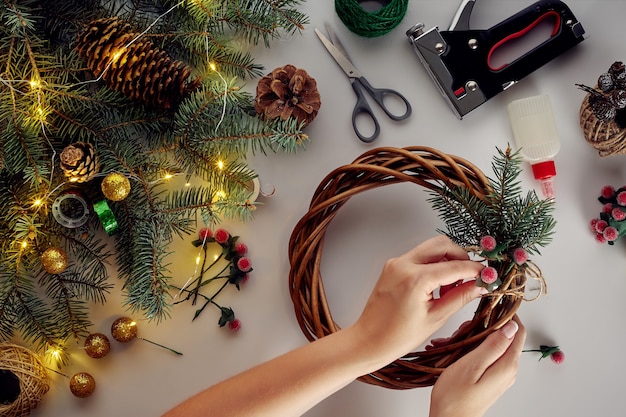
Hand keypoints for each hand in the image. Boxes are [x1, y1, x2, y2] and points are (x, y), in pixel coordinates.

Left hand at [350, 235, 485, 365]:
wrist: (369, 340)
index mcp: (415, 279)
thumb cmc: (398, 336)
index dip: (475, 270)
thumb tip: (481, 285)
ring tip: (451, 287)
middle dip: (461, 257)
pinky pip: (419, 256)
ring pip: (430, 248)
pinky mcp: (393, 266)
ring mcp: (396, 263)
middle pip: (442, 245)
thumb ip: (460, 297)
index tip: (488, 275)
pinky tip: (437, 286)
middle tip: (470, 277)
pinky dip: (433, 265)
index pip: (455, 266)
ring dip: (447, 260)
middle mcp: (403, 264)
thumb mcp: (436, 318)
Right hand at [429, 316, 525, 416]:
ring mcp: (500, 376)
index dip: (508, 315)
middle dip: (487, 326)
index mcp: (506, 365)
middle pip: (506, 337)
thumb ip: (493, 346)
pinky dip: (474, 349)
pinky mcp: (490, 379)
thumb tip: (510, 327)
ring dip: (477, 338)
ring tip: (456, 339)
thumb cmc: (456, 397)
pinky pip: (488, 356)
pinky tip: (458, 351)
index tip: (493, 305)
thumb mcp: (472, 365)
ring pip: (495, 346)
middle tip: (465, 327)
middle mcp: (508, 370)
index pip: (518, 332)